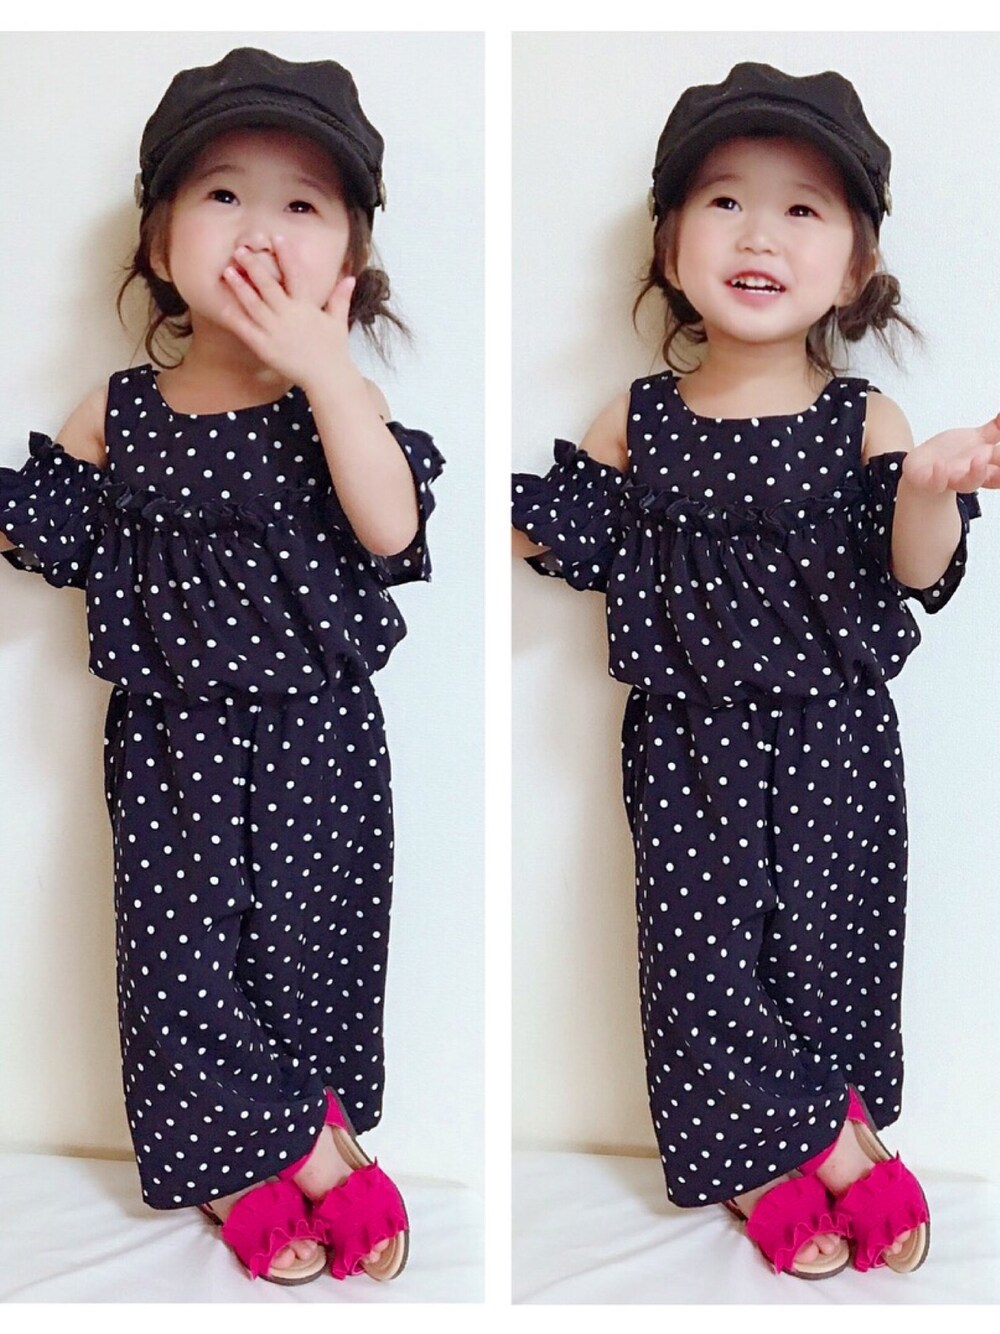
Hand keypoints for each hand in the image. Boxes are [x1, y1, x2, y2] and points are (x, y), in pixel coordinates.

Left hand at [220, 239, 357, 394]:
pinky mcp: (265, 346)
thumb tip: (350, 277)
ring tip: (227, 271)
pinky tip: (223, 305)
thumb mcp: (338, 321)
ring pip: (253, 303)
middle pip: (268, 285)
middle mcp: (289, 314)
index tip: (276, 238)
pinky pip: (246, 329)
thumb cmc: (334, 351)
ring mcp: (275, 330)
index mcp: (306, 306)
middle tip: (240, 250)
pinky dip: (234, 317)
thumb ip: (340, 297)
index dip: (286, 255)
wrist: (327, 377)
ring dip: (240, 286)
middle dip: (254, 266)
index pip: (295, 274)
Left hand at [903, 414, 999, 492]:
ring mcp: (952, 479)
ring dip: (976, 473)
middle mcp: (972, 475)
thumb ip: (996, 429)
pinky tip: (940, 466)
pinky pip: (935, 482)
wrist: (922, 468)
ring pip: (968, 483)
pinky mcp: (929, 480)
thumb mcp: (978, 439)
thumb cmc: (952, 455)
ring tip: (979, 459)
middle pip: (993, 477)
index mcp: (987, 465)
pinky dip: (939, 476)